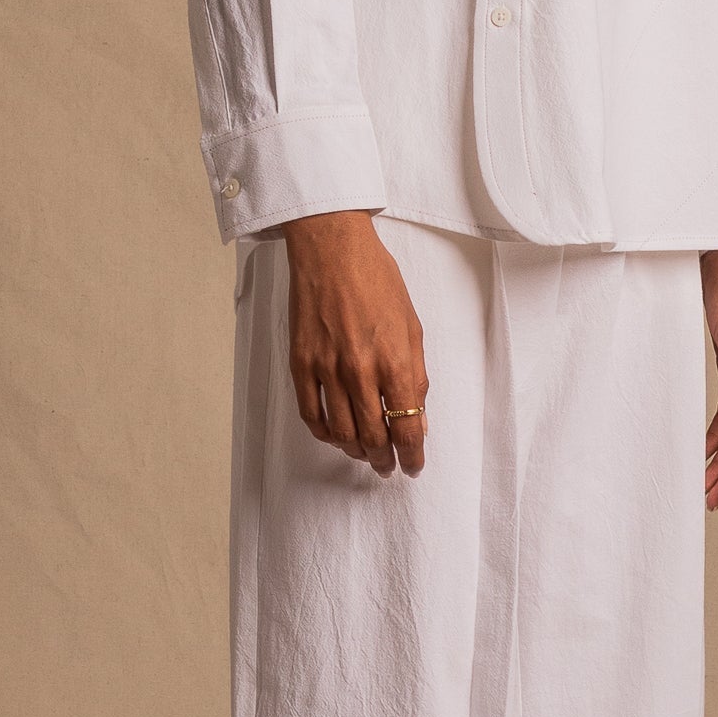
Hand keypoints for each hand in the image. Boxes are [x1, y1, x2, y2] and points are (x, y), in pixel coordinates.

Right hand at [280, 212, 428, 473]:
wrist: (332, 250)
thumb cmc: (377, 280)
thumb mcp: (412, 326)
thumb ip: (415, 374)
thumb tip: (417, 413)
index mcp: (395, 360)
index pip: (407, 426)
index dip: (412, 454)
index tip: (413, 465)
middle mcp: (361, 370)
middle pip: (374, 437)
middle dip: (385, 459)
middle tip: (389, 466)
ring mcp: (327, 369)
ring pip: (342, 433)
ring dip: (356, 452)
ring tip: (364, 454)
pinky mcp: (301, 364)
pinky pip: (311, 414)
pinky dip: (325, 433)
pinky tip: (335, 435)